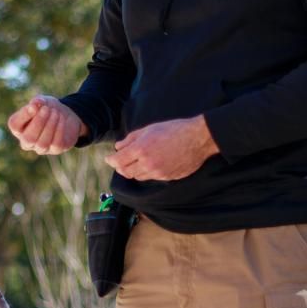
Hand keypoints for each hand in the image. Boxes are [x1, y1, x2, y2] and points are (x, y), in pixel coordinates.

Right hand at [7, 95, 85, 155]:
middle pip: (28, 138)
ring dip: (50, 125)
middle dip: (38, 122)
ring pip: (42, 143)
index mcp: (19, 128)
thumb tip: (35, 103)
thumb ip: (37, 101)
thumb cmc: (48, 108)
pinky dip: (59, 129)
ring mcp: (40, 148)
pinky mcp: (55, 150)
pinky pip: (56, 143)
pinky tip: (61, 118)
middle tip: (46, 109)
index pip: (14, 125)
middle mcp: (27, 141)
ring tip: (55, 112)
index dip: (24, 115)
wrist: (66, 116)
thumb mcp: (42, 101)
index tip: (34, 105)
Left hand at [104, 116, 219, 180]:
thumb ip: (131, 139)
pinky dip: (147, 172)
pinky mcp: (167, 178)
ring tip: (136, 162)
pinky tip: (151, 164)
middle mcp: (147, 164)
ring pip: (138, 177)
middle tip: (120, 161)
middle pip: (126, 172)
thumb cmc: (174, 129)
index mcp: (141, 149)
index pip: (118, 161)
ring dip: (133, 170)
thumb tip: (118, 146)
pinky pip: (151, 178)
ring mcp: (158, 173)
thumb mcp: (149, 129)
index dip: (111, 160)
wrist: (197, 139)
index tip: (109, 158)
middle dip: (120, 167)